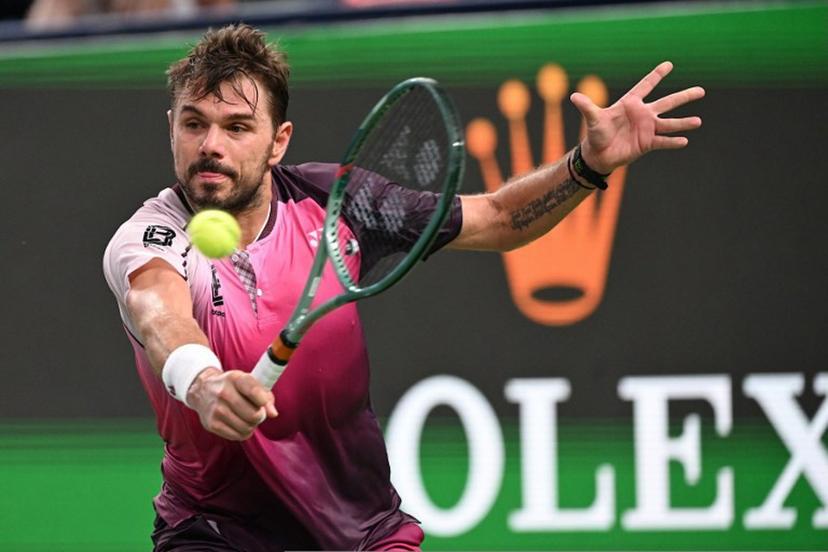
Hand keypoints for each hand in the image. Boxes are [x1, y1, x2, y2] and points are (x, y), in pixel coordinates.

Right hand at [186, 368, 277, 440]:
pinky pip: (238, 436)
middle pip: (253, 415)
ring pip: (247, 427)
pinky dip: (243, 433)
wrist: (202, 391)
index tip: (264, 403)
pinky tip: (240, 424)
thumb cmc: (232, 387)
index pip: (253, 390)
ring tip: (247, 418)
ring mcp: (216, 410)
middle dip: (260, 416)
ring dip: (252, 425)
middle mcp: (223, 393)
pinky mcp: (212, 424)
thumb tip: (273, 414)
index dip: (264, 400)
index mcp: (235, 378)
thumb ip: (265, 395)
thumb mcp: (247, 382)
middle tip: (257, 412)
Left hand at [570, 61, 704, 173]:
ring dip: (683, 123)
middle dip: (683, 96)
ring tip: (698, 121)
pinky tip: (684, 141)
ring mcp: (646, 129)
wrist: (598, 155)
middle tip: (701, 91)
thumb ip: (587, 107)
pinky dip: (672, 142)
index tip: (669, 64)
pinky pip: (662, 141)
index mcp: (631, 104)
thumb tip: (573, 96)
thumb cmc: (596, 134)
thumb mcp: (593, 119)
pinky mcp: (647, 143)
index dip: (656, 76)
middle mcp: (642, 114)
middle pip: (667, 103)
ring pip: (669, 124)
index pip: (646, 86)